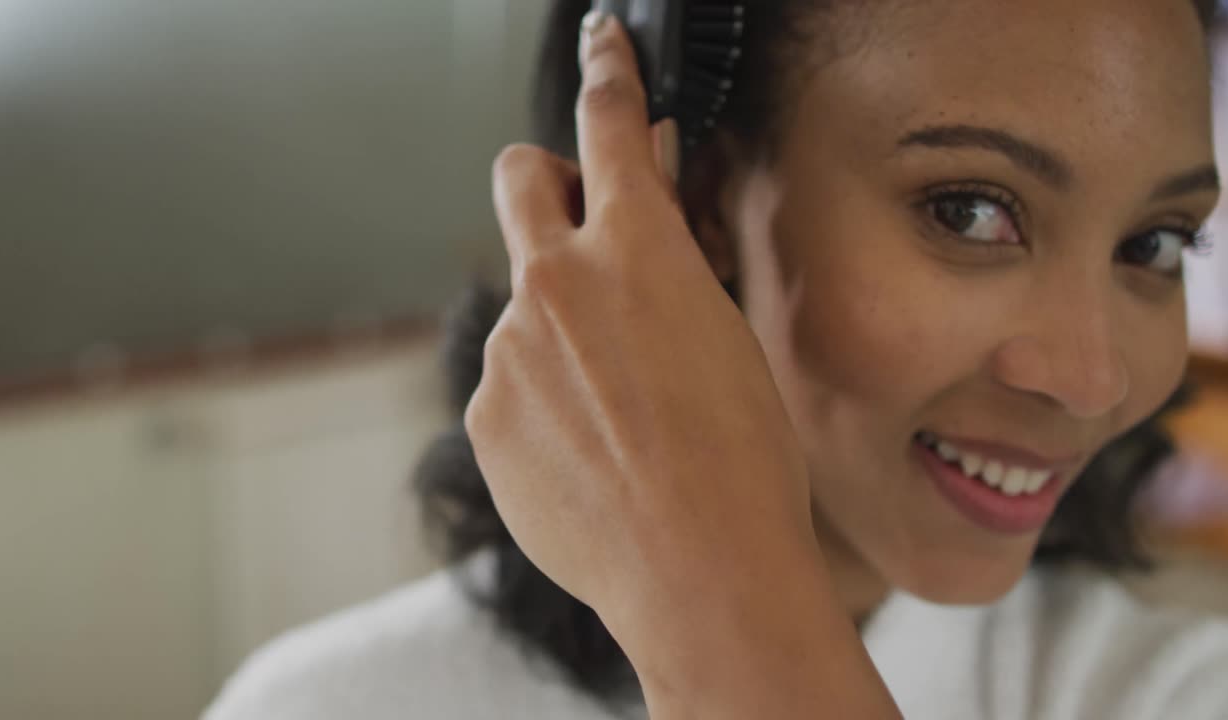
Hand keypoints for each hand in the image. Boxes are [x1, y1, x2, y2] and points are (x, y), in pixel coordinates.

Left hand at [465, 11, 817, 638]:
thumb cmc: (741, 460)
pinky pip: (510, 380)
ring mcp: (510, 351)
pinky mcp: (486, 415)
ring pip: (524, 301)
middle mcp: (556, 285)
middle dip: (548, 175)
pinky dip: (542, 395)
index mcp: (635, 250)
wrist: (701, 570)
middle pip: (520, 175)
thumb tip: (649, 201)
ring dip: (561, 322)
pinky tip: (591, 447)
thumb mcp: (727, 334)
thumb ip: (674, 258)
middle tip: (579, 212)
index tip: (601, 40)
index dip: (608, 67)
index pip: (610, 121)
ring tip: (619, 404)